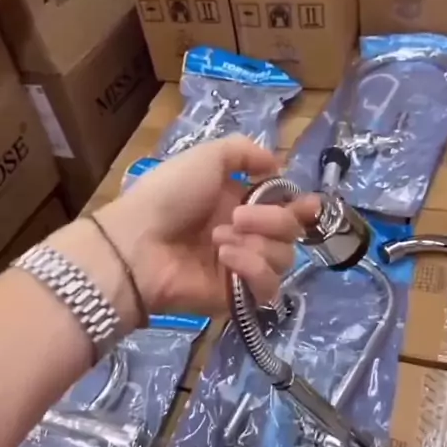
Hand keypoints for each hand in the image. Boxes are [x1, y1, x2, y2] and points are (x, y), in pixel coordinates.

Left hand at [97, 135, 319, 316]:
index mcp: (239, 200)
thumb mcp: (206, 156)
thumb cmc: (168, 194)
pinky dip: (252, 268)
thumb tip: (277, 164)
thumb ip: (245, 152)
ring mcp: (241, 266)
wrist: (137, 244)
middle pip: (291, 231)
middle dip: (273, 220)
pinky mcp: (237, 295)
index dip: (301, 206)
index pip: (286, 206)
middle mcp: (245, 232)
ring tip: (218, 240)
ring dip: (257, 244)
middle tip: (238, 216)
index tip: (309, 204)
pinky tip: (225, 258)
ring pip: (284, 258)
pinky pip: (267, 286)